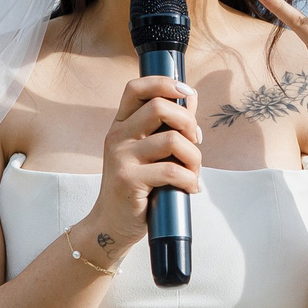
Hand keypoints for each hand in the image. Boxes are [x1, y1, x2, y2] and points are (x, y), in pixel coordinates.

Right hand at [84, 74, 201, 259]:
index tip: (187, 92)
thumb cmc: (136, 187)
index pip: (136, 88)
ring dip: (194, 157)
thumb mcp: (149, 151)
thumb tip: (190, 97)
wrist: (112, 224)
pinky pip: (171, 170)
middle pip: (159, 107)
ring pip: (172, 140)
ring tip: (193, 172)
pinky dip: (190, 179)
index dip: (163, 83)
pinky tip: (190, 188)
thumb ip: (167, 125)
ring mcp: (121, 157)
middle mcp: (117, 136)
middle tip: (195, 142)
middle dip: (189, 123)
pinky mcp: (128, 180)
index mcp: (121, 124)